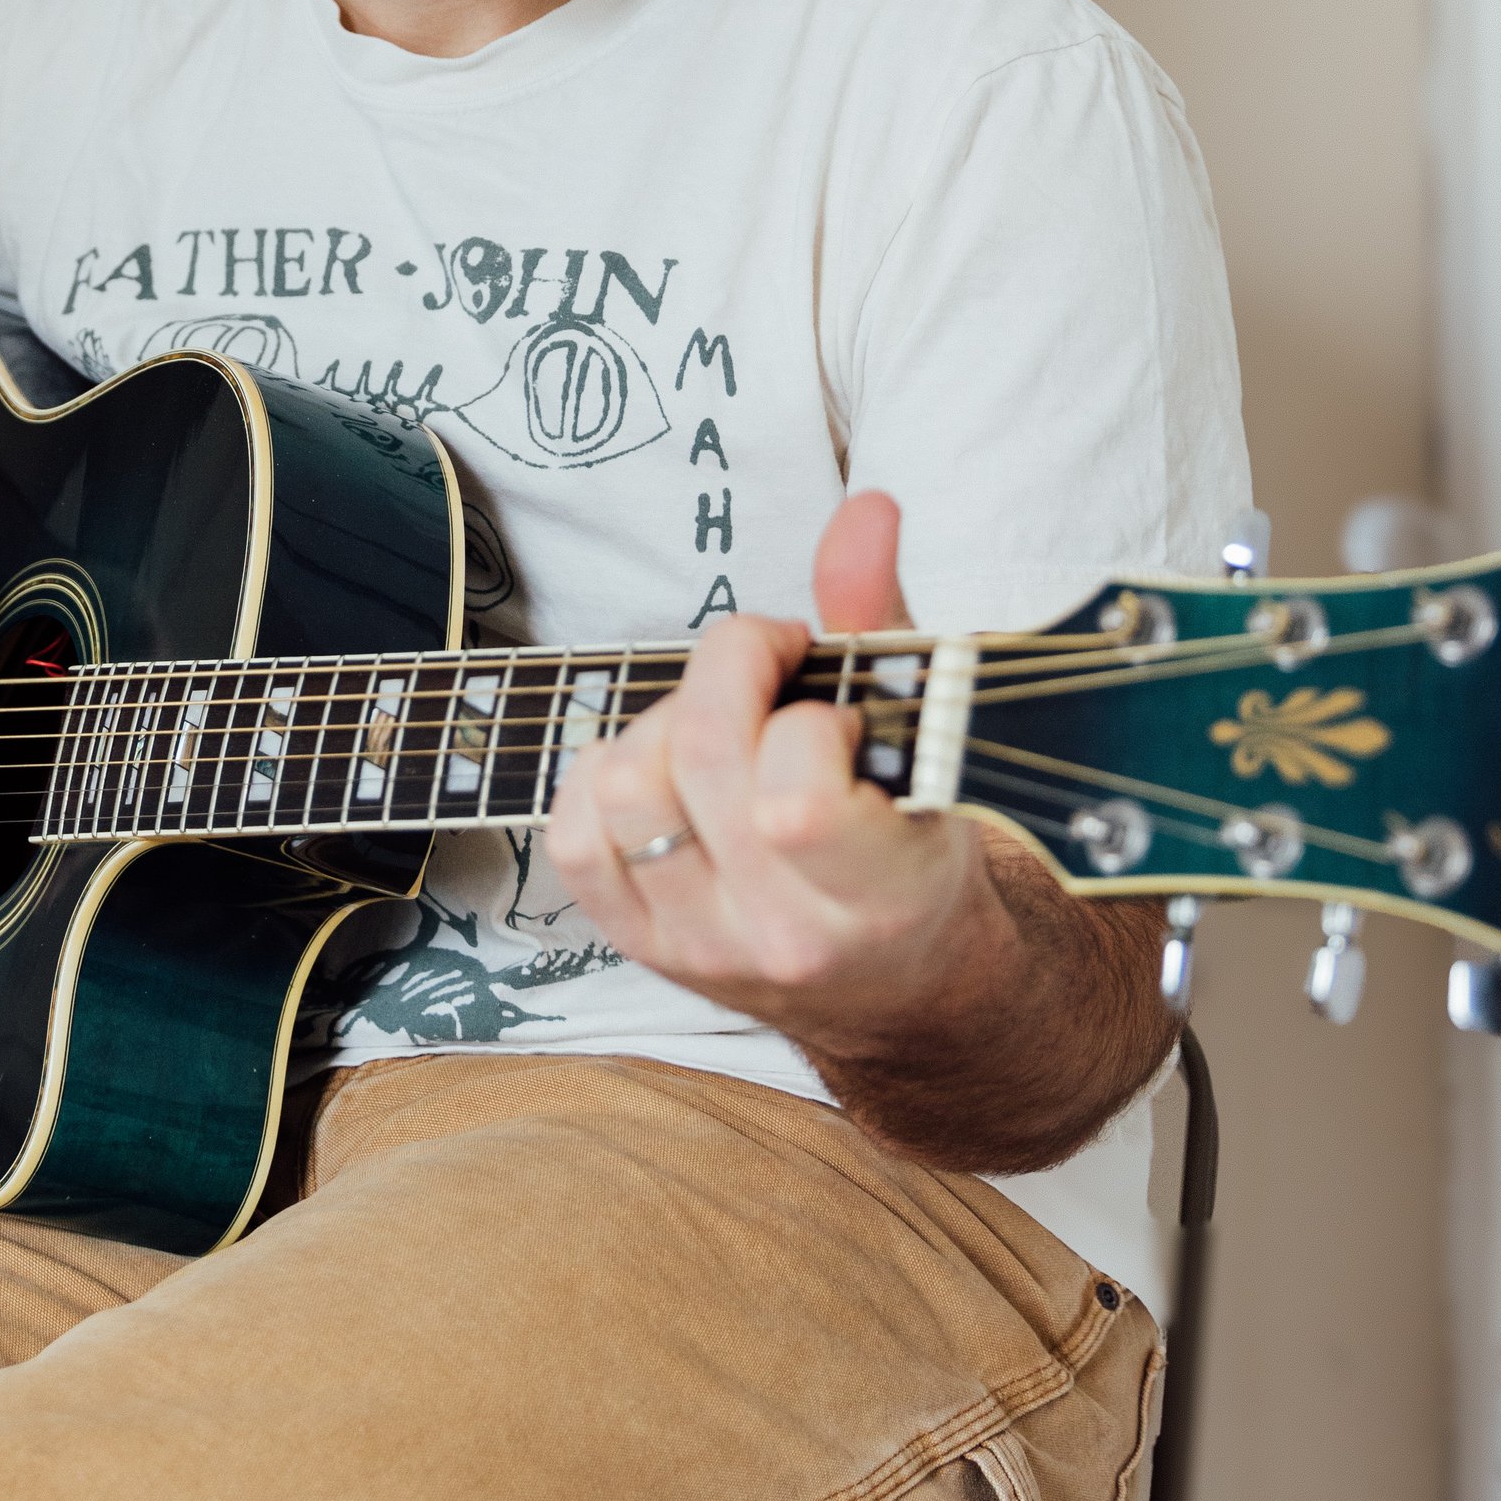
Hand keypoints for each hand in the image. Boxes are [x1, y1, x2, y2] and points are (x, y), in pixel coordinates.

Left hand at [549, 491, 1007, 1054]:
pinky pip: (572, 836)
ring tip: (722, 725)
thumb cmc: (918, 846)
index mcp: (876, 896)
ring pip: (625, 788)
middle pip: (699, 762)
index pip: (792, 801)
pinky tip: (668, 768)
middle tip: (770, 669)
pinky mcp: (642, 946)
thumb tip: (864, 509)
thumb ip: (882, 620)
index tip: (834, 701)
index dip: (801, 714)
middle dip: (728, 673)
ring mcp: (699, 947)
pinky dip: (604, 775)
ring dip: (664, 723)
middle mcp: (781, 935)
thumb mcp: (928, 743)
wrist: (906, 990)